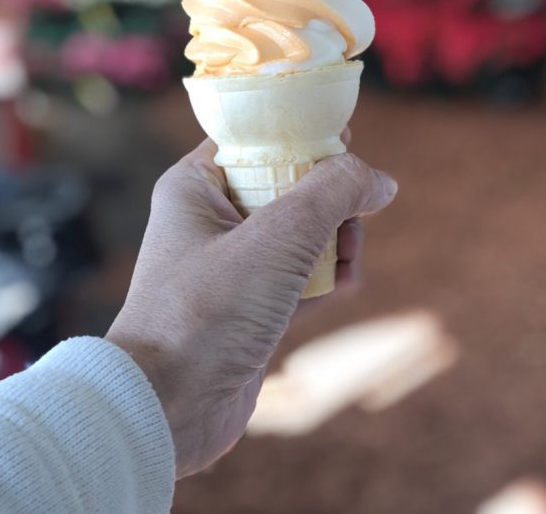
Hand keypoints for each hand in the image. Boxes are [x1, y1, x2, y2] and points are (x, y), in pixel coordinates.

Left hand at [106, 138, 396, 477]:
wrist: (165, 411)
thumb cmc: (206, 313)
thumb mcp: (278, 238)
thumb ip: (333, 194)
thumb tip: (380, 178)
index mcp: (196, 186)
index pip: (256, 139)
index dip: (303, 134)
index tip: (346, 138)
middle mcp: (209, 221)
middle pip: (287, 186)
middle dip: (330, 200)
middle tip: (352, 216)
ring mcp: (229, 268)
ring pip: (299, 235)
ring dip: (335, 242)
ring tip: (350, 258)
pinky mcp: (247, 311)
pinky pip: (298, 278)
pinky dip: (326, 279)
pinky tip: (347, 284)